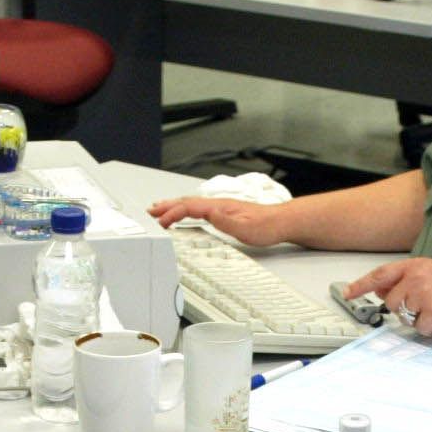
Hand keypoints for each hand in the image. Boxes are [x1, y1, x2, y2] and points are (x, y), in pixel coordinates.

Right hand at [148, 195, 291, 246]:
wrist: (281, 222)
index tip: (159, 221)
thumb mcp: (246, 229)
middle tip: (150, 211)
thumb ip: (226, 222)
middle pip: (187, 202)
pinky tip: (186, 214)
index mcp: (220, 207)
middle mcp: (219, 205)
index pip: (189, 207)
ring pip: (192, 204)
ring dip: (174, 206)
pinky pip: (199, 209)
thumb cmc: (266, 226)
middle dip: (166, 206)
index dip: (172, 213)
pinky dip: (186, 210)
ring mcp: (221, 207)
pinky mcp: (225, 212)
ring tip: (160, 209)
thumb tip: (209, 214)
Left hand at [350, 257, 431, 335]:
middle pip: (391, 303)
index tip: (348, 293)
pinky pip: (421, 329)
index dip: (361, 285)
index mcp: (415, 265)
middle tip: (427, 305)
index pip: (380, 274)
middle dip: (405, 309)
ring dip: (420, 320)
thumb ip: (405, 280)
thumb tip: (379, 290)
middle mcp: (417, 277)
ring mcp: (424, 294)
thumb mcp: (431, 274)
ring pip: (405, 317)